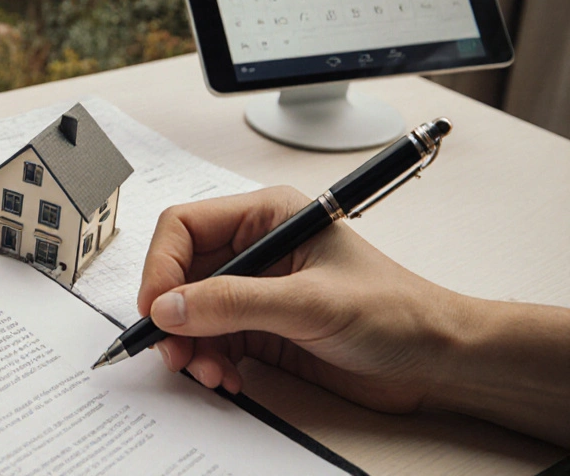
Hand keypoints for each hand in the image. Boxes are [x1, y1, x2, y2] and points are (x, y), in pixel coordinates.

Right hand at [136, 186, 466, 413]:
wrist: (437, 362)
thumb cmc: (396, 311)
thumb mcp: (310, 303)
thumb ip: (234, 304)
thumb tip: (169, 307)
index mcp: (268, 216)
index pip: (185, 227)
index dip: (162, 266)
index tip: (156, 308)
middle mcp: (256, 249)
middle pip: (180, 272)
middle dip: (171, 314)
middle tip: (173, 350)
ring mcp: (256, 290)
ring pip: (190, 312)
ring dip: (188, 344)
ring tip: (205, 371)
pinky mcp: (261, 328)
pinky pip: (211, 341)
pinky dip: (208, 361)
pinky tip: (225, 377)